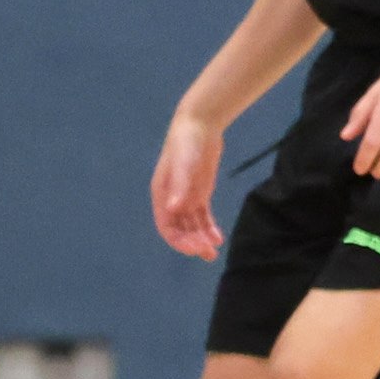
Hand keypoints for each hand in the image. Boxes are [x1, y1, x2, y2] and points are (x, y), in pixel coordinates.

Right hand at [151, 115, 226, 258]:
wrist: (200, 124)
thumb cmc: (187, 143)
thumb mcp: (184, 164)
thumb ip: (179, 185)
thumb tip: (173, 208)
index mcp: (161, 195)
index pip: (166, 226)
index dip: (178, 241)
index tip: (194, 249)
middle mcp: (172, 199)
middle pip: (180, 229)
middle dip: (192, 243)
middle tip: (208, 253)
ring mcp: (186, 197)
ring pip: (192, 226)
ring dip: (201, 239)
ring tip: (214, 250)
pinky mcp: (199, 193)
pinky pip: (203, 217)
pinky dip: (209, 228)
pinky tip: (218, 238)